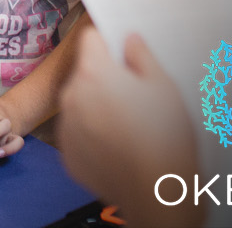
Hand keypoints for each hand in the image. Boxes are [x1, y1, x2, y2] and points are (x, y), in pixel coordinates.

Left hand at [59, 31, 198, 226]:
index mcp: (93, 73)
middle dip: (105, 78)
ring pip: (79, 102)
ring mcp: (66, 126)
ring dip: (97, 106)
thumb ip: (142, 56)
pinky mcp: (68, 152)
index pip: (90, 38)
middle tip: (135, 95)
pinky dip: (93, 133)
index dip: (108, 42)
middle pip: (85, 73)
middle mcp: (71, 96)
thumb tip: (130, 41)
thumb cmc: (165, 139)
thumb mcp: (164, 87)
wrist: (157, 192)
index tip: (122, 52)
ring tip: (131, 124)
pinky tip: (120, 143)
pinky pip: (78, 131)